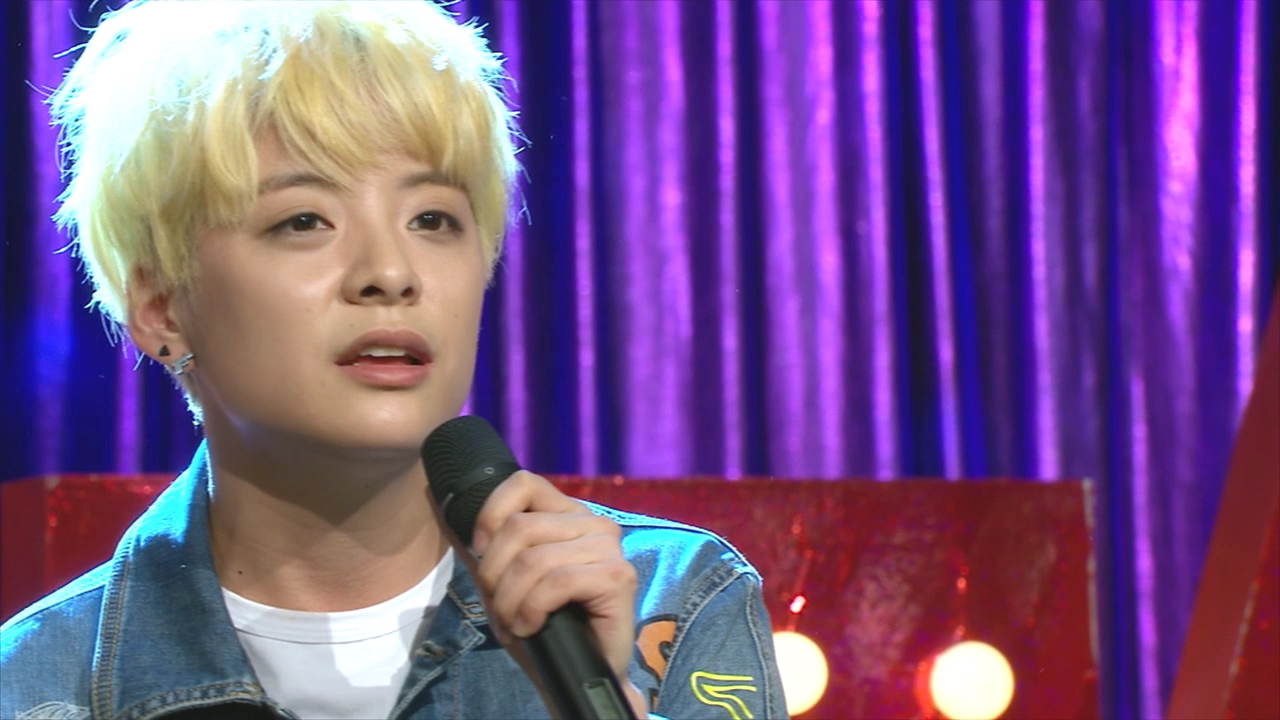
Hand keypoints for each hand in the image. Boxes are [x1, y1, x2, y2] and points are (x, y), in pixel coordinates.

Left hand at [457, 470, 646, 717]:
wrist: (576, 674)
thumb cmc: (542, 627)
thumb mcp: (503, 580)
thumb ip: (482, 544)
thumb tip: (438, 498)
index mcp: (568, 515)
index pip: (523, 484)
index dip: (491, 515)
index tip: (479, 551)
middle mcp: (593, 523)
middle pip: (520, 528)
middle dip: (494, 574)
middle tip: (499, 609)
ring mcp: (608, 549)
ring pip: (534, 560)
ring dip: (510, 600)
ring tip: (514, 624)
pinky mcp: (616, 577)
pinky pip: (557, 583)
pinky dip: (533, 609)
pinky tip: (531, 627)